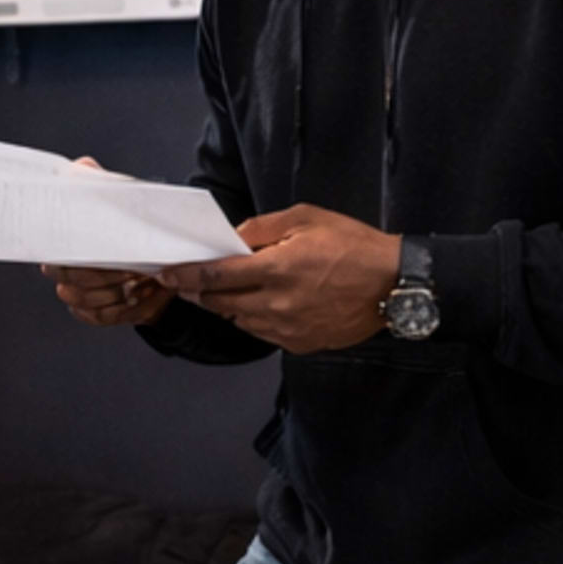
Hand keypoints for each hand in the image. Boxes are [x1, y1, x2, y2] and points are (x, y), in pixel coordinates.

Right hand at [42, 154, 183, 328]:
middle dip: (103, 276)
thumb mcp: (121, 200)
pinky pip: (101, 318)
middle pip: (69, 281)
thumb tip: (83, 166)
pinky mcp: (97, 314)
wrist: (159, 260)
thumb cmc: (133, 227)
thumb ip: (99, 183)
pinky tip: (145, 295)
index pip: (54, 255)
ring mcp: (78, 295)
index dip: (74, 257)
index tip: (98, 252)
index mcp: (65, 244)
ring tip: (144, 279)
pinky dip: (125, 310)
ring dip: (118, 292)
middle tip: (132, 266)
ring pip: (85, 301)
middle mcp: (64, 272)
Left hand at [162, 205, 403, 353]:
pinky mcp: (300, 344)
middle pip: (218, 302)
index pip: (214, 276)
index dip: (184, 275)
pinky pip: (261, 333)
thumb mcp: (306, 219)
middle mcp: (277, 304)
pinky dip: (252, 318)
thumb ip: (261, 229)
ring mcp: (288, 328)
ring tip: (227, 289)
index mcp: (277, 270)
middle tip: (187, 282)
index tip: (166, 274)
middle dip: (198, 291)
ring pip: (237, 320)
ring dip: (225, 305)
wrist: (396, 284)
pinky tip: (259, 304)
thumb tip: (230, 240)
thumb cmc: (353, 245)